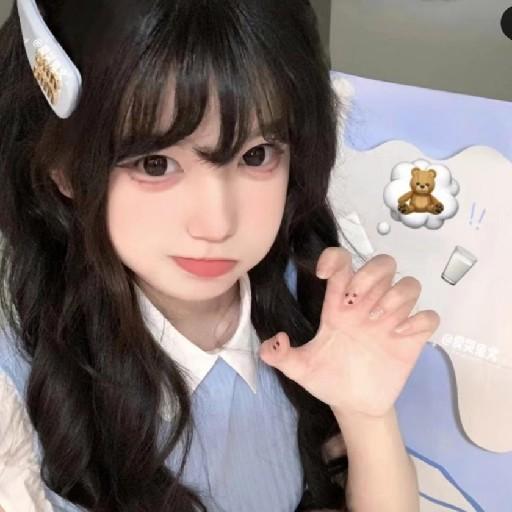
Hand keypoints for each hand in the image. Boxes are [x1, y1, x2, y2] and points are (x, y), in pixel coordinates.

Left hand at [259, 247, 439, 417]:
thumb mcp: (300, 369)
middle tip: (357, 299)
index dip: (335, 258)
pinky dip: (420, 320)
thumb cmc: (328, 379)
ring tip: (378, 320)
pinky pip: (429, 317)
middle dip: (373, 273)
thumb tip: (273, 342)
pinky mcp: (411, 339)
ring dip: (397, 295)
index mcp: (339, 305)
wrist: (353, 406)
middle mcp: (367, 306)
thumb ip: (280, 356)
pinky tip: (400, 335)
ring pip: (409, 284)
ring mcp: (391, 321)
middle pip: (384, 264)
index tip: (324, 274)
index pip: (342, 264)